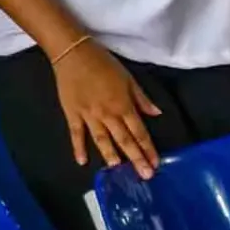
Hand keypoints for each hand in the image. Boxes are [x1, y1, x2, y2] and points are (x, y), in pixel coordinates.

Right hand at [53, 39, 161, 177]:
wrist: (73, 53)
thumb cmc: (104, 63)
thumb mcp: (128, 78)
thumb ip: (142, 99)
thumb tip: (157, 113)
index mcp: (123, 105)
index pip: (139, 132)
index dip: (148, 149)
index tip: (155, 163)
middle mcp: (108, 114)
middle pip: (124, 140)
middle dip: (135, 159)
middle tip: (145, 176)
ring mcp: (88, 116)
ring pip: (102, 141)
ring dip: (111, 157)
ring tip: (118, 172)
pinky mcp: (72, 114)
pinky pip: (76, 134)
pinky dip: (78, 148)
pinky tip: (82, 162)